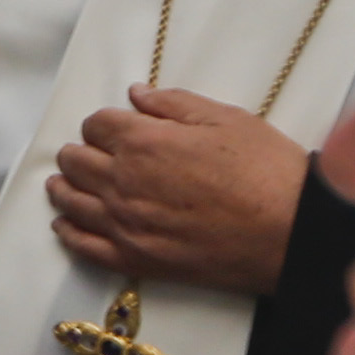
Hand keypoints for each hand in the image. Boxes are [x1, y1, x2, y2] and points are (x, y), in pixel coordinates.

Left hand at [46, 85, 308, 288]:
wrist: (291, 233)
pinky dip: (69, 233)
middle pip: (76, 161)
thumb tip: (135, 95)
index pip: (96, 125)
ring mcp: (126, 224)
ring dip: (65, 187)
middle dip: (80, 152)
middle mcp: (123, 182)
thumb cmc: (266, 171)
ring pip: (72, 201)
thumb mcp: (225, 119)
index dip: (104, 123)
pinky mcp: (136, 260)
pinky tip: (65, 225)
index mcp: (142, 142)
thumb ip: (173, 104)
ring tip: (63, 184)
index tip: (113, 128)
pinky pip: (84, 247)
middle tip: (87, 154)